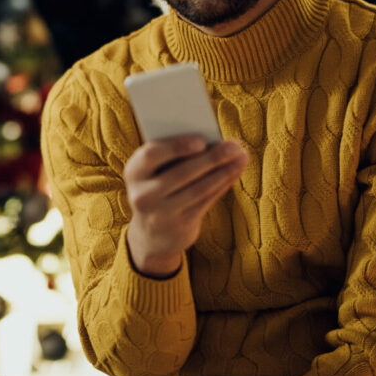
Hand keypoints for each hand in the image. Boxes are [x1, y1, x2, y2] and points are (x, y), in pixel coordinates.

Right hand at [123, 135, 247, 276]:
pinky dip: (223, 184)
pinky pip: (206, 201)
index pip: (151, 155)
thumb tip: (213, 140)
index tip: (202, 140)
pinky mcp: (179, 226)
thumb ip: (174, 156)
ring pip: (198, 188)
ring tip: (241, 156)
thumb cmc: (158, 189)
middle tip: (234, 145)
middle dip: (211, 157)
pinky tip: (235, 171)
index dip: (176, 147)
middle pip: (181, 172)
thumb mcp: (155, 173)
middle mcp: (142, 195)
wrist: (151, 235)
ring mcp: (160, 213)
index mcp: (133, 172)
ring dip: (224, 171)